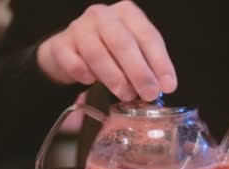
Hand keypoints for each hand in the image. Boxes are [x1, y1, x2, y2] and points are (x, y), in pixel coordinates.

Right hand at [36, 0, 176, 101]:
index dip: (160, 63)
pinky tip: (91, 83)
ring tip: (126, 95)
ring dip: (114, 77)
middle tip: (149, 94)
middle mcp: (103, 15)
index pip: (148, 36)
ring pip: (97, 53)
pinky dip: (84, 74)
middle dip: (139, 72)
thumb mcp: (133, 54)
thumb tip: (163, 87)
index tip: (168, 86)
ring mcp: (79, 28)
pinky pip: (73, 62)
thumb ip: (148, 67)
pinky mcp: (61, 45)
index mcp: (127, 14)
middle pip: (123, 42)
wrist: (69, 53)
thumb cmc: (108, 53)